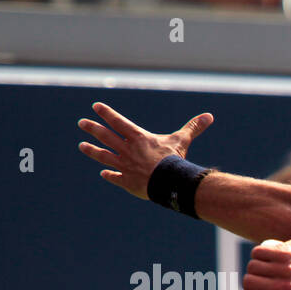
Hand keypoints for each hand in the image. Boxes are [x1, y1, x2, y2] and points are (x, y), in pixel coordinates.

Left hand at [77, 103, 214, 199]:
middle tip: (82, 123)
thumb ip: (193, 127)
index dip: (107, 114)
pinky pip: (115, 177)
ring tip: (81, 146)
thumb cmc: (175, 159)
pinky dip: (109, 175)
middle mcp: (127, 150)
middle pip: (105, 136)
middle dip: (92, 128)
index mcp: (138, 138)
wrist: (169, 182)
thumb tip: (209, 116)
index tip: (96, 107)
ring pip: (104, 156)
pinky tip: (104, 174)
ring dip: (92, 151)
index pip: (118, 122)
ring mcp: (124, 166)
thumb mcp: (182, 140)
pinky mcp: (126, 181)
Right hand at [238, 239, 290, 289]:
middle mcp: (285, 289)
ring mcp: (286, 270)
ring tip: (269, 269)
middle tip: (263, 280)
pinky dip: (260, 254)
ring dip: (256, 267)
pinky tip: (270, 258)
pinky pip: (257, 252)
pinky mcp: (285, 253)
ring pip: (252, 266)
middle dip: (251, 281)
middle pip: (247, 282)